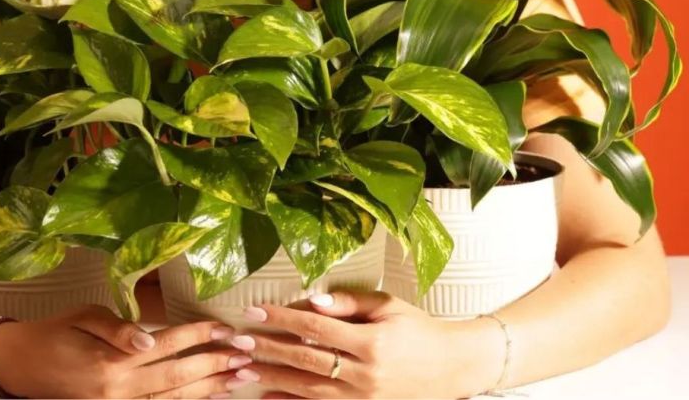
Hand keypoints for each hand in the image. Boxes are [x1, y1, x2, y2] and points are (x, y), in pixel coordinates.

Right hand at [0, 305, 251, 397]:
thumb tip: (151, 339)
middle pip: (179, 377)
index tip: (228, 329)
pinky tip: (208, 398)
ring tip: (240, 378)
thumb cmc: (55, 333)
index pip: (168, 345)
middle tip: (249, 355)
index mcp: (112, 361)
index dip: (200, 336)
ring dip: (210, 389)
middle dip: (217, 365)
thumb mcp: (84, 318)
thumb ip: (119, 329)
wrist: (20, 366)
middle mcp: (118, 389)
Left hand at [227, 291, 500, 398]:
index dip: (281, 319)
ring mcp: (364, 398)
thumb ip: (351, 303)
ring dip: (272, 379)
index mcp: (371, 342)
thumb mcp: (388, 306)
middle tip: (237, 341)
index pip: (314, 328)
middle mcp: (366, 374)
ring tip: (242, 369)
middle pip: (305, 361)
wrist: (452, 366)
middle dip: (268, 350)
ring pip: (308, 390)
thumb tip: (313, 299)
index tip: (254, 312)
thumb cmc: (417, 328)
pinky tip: (268, 398)